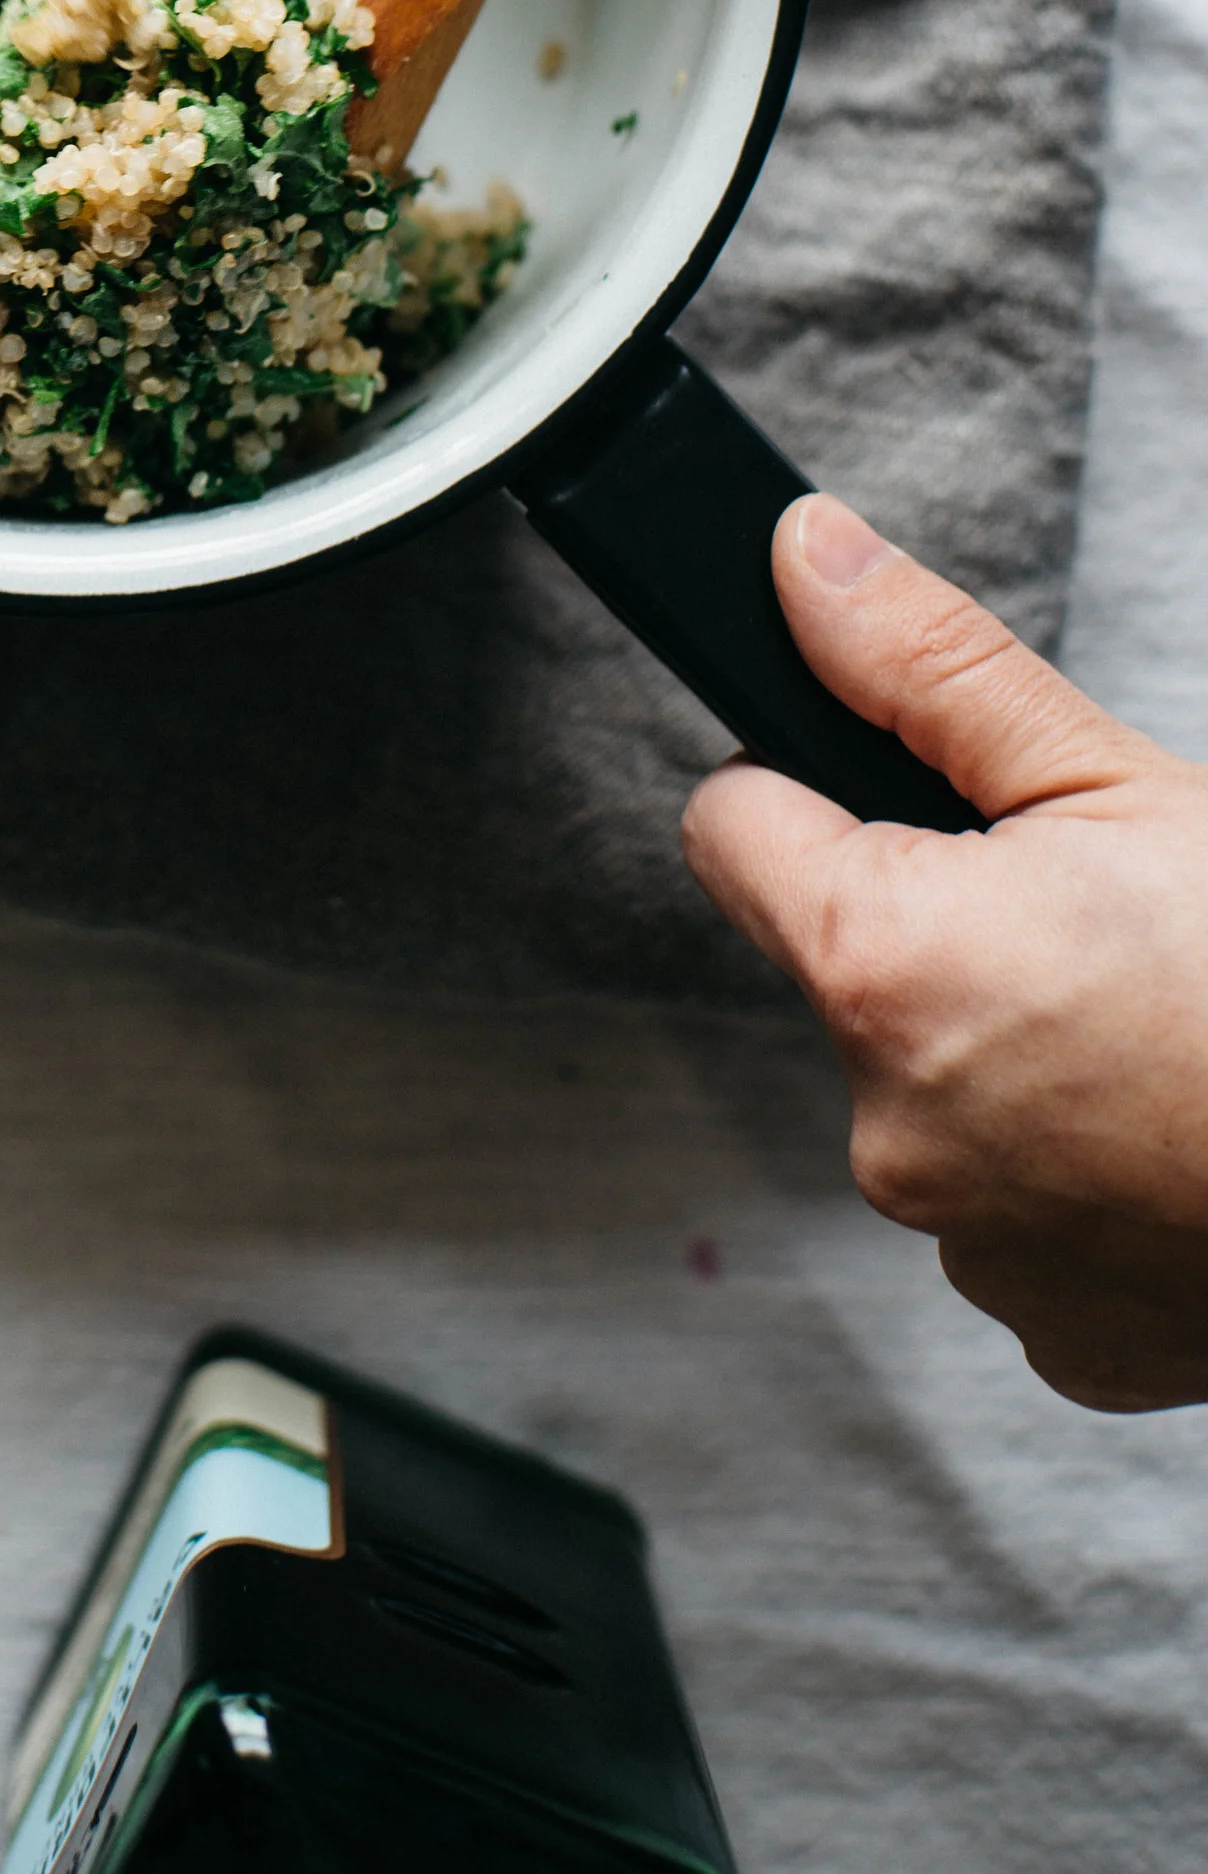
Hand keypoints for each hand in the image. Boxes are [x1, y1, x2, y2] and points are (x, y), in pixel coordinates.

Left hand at [684, 495, 1207, 1411]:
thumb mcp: (1115, 778)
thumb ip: (926, 666)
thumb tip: (798, 558)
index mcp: (880, 969)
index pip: (730, 829)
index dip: (807, 783)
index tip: (906, 791)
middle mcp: (890, 1129)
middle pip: (847, 968)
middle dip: (941, 926)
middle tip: (1097, 917)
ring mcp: (972, 1250)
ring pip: (938, 1091)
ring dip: (1012, 1052)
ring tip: (1156, 1026)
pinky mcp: (1056, 1335)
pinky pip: (1020, 1211)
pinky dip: (1081, 1166)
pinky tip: (1175, 1129)